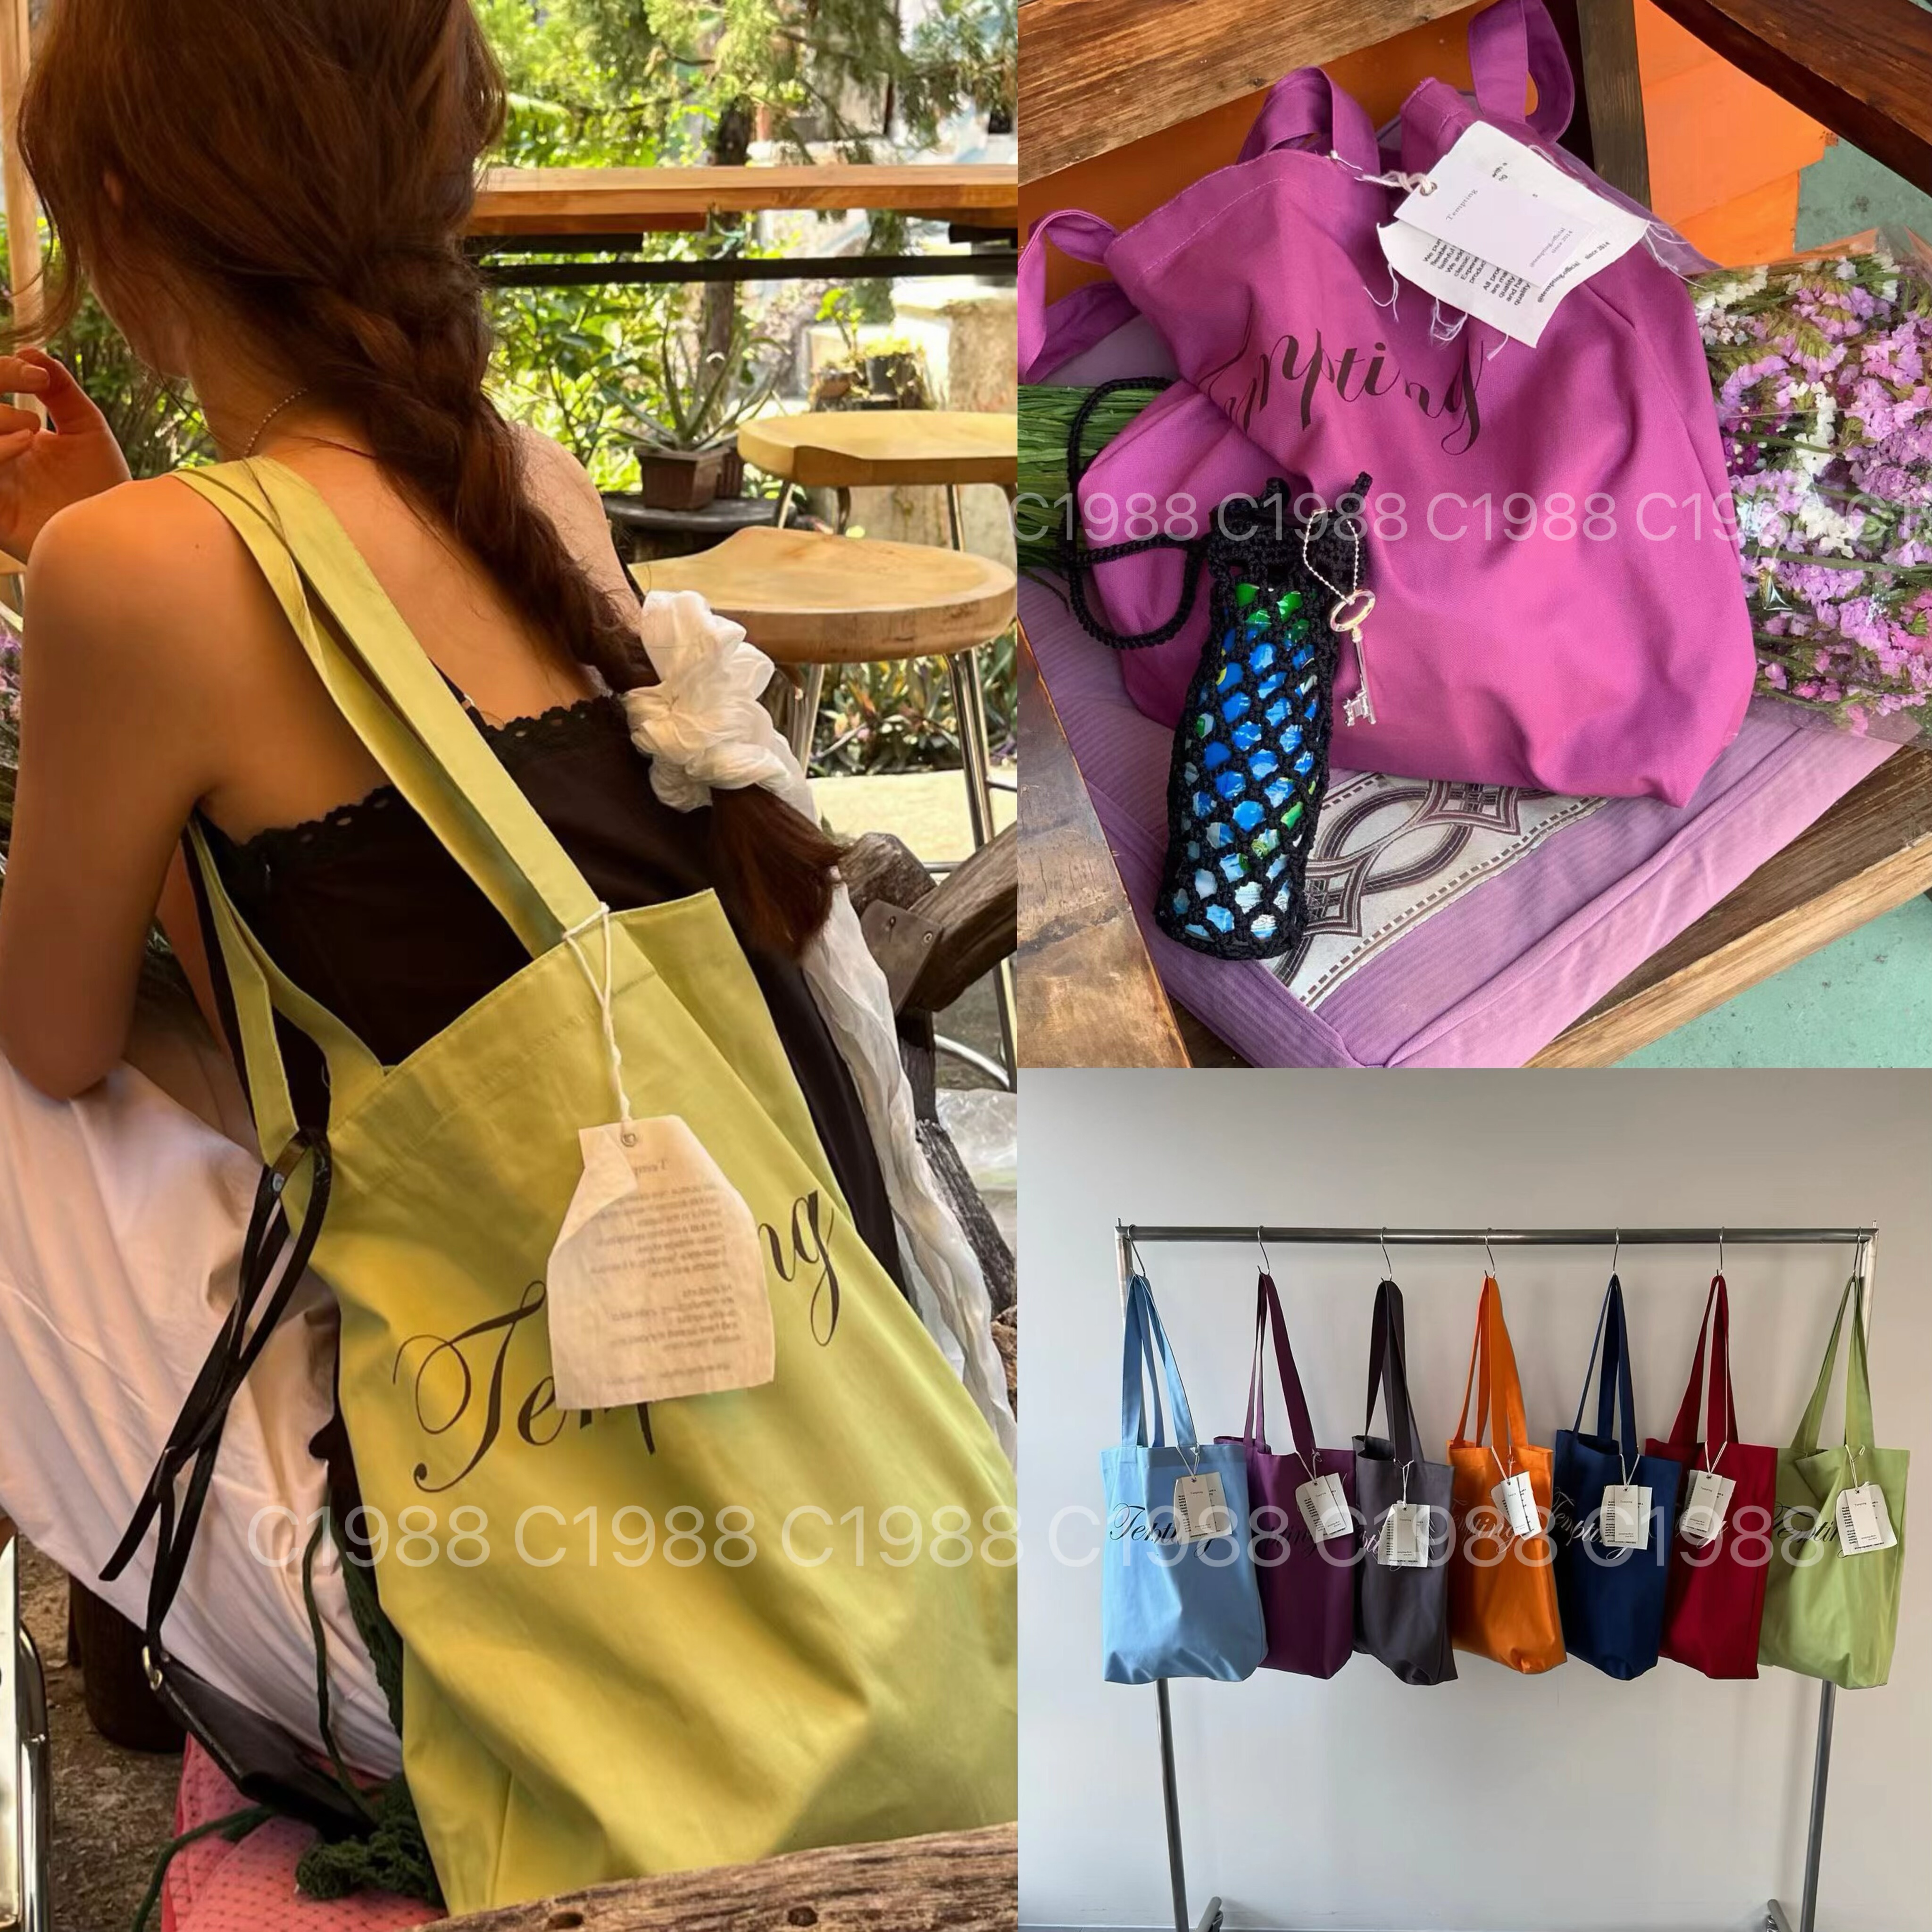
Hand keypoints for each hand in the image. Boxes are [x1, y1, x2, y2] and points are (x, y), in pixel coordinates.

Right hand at [0, 350, 132, 561]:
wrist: (122, 537)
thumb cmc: (104, 487)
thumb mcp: (86, 430)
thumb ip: (61, 391)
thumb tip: (31, 349)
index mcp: (7, 434)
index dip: (3, 372)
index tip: (36, 374)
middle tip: (30, 387)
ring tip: (32, 430)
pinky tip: (24, 446)